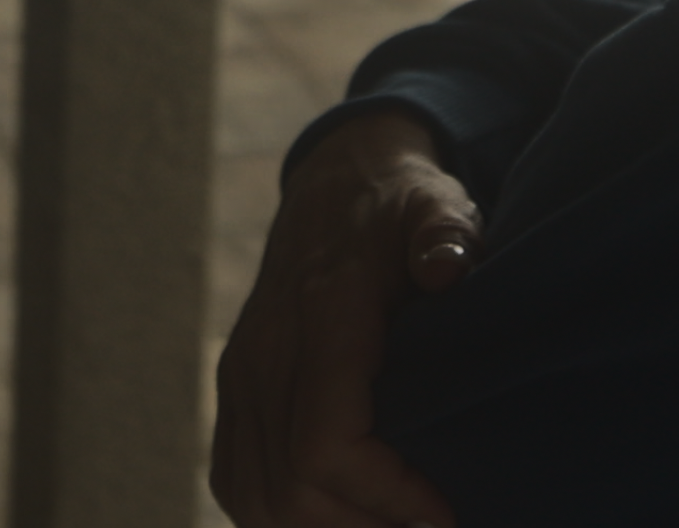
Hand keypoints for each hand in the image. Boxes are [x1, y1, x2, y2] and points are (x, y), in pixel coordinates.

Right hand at [211, 111, 479, 527]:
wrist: (334, 186)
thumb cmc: (399, 206)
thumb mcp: (436, 202)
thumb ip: (446, 230)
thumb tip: (446, 269)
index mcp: (319, 317)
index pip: (325, 446)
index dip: (385, 495)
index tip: (444, 509)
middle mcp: (265, 354)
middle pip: (289, 491)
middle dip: (363, 526)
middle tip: (428, 522)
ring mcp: (240, 375)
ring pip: (255, 499)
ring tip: (390, 521)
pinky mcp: (231, 390)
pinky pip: (234, 480)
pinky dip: (280, 516)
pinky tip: (340, 516)